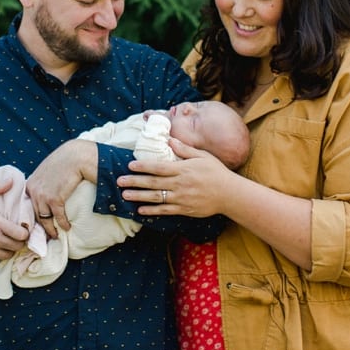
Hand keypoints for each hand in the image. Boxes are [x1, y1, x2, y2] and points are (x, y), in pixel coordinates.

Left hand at [25, 139, 96, 238]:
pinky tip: (67, 227)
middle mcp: (33, 191)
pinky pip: (58, 217)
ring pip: (44, 219)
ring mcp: (43, 196)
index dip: (32, 216)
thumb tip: (46, 190)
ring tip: (55, 235)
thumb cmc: (64, 161)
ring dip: (50, 229)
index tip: (38, 225)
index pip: (27, 205)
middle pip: (34, 214)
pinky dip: (63, 224)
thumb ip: (42, 181)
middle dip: (39, 227)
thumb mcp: (46, 170)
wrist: (75, 157)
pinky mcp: (55, 199)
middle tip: (45, 235)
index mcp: (30, 184)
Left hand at [118, 137, 233, 217]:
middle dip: (135, 181)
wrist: (230, 194)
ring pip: (156, 197)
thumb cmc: (216, 172)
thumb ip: (185, 149)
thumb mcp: (203, 156)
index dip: (143, 166)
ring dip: (139, 196)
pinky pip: (165, 210)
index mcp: (183, 169)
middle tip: (119, 180)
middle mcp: (180, 184)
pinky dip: (152, 211)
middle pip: (153, 182)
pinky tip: (140, 210)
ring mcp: (181, 198)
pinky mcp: (184, 209)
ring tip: (125, 194)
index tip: (130, 165)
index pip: (159, 167)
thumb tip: (169, 139)